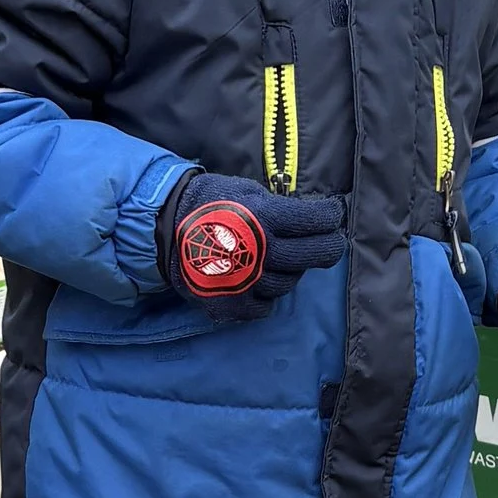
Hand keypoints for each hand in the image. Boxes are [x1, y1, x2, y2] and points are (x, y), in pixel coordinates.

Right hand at [157, 171, 346, 310]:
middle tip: (332, 242)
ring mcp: (250, 282)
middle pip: (317, 255)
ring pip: (290, 282)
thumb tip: (309, 217)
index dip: (332, 216)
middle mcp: (263, 251)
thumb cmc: (209, 204)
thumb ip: (279, 206)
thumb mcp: (246, 191)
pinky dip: (265, 295)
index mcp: (267, 217)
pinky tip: (257, 280)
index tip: (334, 214)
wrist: (163, 230)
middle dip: (330, 246)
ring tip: (277, 259)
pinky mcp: (235, 306)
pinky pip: (266, 306)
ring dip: (290, 270)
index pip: (318, 219)